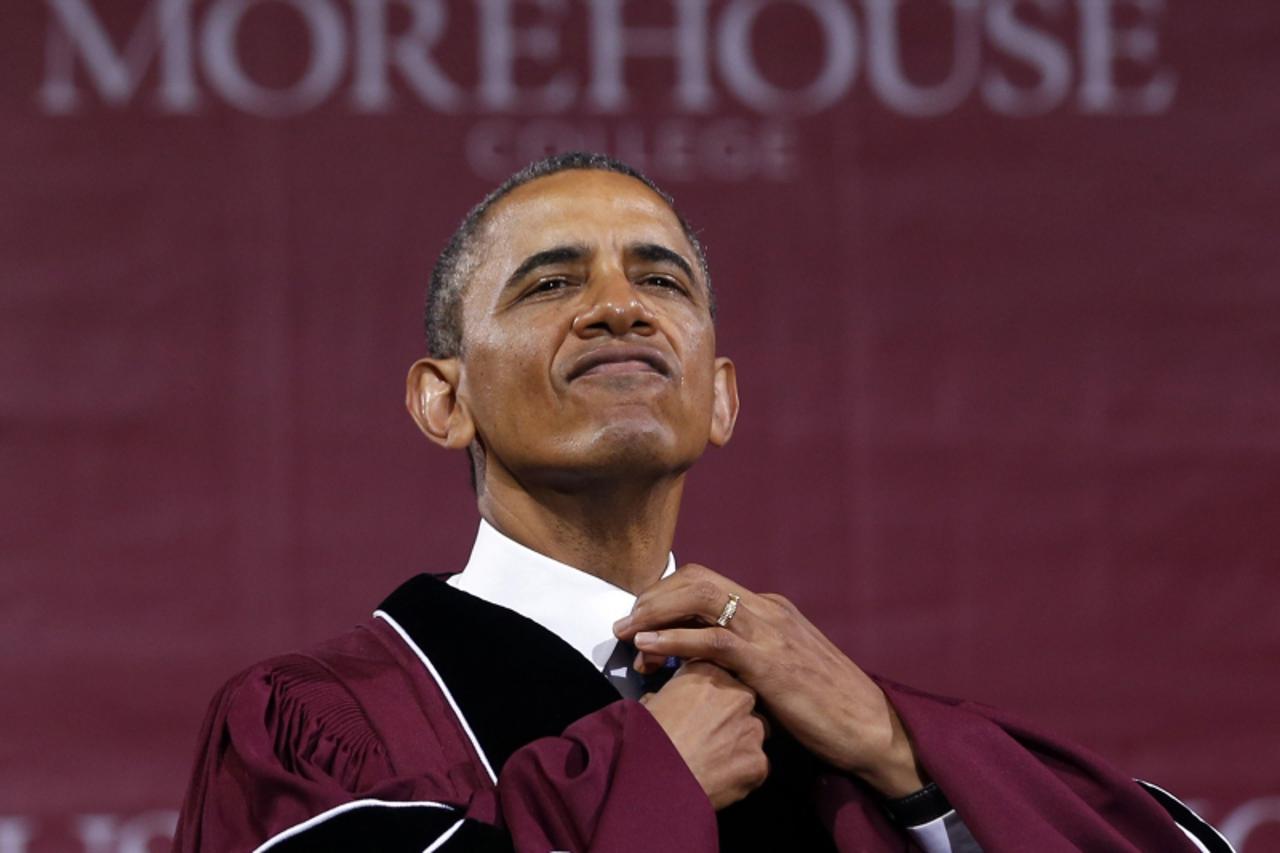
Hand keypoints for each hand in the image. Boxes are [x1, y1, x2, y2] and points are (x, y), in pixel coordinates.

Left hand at [614, 564, 924, 797]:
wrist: (871, 729)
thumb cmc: (827, 708)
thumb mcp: (783, 672)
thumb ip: (750, 659)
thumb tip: (708, 666)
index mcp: (771, 609)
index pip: (706, 583)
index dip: (666, 596)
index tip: (640, 619)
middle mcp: (768, 609)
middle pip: (697, 579)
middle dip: (653, 596)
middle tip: (624, 623)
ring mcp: (770, 631)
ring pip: (700, 597)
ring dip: (654, 611)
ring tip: (625, 633)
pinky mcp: (768, 661)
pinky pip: (712, 639)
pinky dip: (673, 638)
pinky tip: (648, 646)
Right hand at [640, 660, 769, 809]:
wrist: (658, 783)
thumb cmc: (647, 743)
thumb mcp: (647, 706)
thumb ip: (666, 697)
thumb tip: (664, 704)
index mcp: (708, 673)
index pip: (717, 673)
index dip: (707, 694)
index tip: (697, 707)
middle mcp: (737, 694)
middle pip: (741, 700)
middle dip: (728, 716)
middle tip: (705, 735)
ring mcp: (752, 728)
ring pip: (753, 732)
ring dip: (738, 743)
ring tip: (711, 760)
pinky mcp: (759, 761)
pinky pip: (756, 765)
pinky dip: (741, 772)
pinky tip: (719, 779)